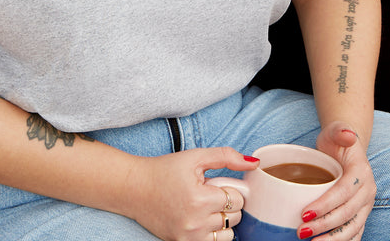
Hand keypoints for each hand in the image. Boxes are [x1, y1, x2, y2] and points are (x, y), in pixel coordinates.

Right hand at [124, 147, 255, 240]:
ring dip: (222, 220)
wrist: (135, 188)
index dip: (230, 188)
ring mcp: (189, 237)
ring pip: (228, 234)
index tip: (217, 183)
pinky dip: (212, 231)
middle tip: (209, 192)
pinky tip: (200, 218)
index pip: (237, 199)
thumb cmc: (165, 170)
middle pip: (235, 217)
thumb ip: (226, 157)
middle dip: (227, 203)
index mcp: (200, 199)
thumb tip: (255, 164)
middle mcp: (195, 222)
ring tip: (205, 206)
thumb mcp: (195, 156)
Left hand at [297, 122, 375, 239]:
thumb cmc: (336, 140)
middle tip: (302, 231)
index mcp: (362, 173)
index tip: (305, 213)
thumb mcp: (335, 130)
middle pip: (347, 214)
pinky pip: (354, 232)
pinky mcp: (360, 215)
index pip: (344, 193)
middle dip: (325, 225)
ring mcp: (365, 206)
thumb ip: (340, 130)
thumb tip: (348, 134)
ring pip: (352, 228)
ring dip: (333, 239)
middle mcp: (367, 192)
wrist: (346, 147)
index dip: (326, 205)